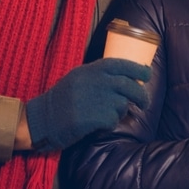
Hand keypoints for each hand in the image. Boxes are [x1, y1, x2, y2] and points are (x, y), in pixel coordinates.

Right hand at [25, 58, 150, 151]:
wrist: (41, 119)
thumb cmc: (61, 100)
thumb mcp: (78, 79)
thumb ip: (99, 76)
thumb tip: (126, 78)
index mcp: (91, 70)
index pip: (121, 64)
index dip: (138, 69)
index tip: (147, 74)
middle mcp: (94, 81)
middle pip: (129, 85)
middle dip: (141, 95)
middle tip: (145, 103)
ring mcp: (94, 98)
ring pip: (122, 104)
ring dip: (119, 112)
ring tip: (106, 115)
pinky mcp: (91, 117)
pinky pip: (112, 120)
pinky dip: (109, 124)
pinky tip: (99, 125)